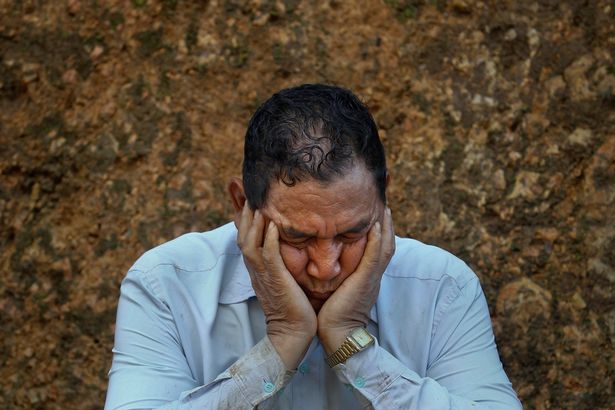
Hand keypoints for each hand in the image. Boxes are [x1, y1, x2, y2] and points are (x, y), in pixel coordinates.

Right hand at [236, 202, 316, 368]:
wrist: (293, 332)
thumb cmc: (293, 304)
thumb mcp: (283, 276)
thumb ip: (281, 259)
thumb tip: (287, 242)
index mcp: (257, 266)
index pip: (247, 235)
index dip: (248, 216)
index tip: (253, 196)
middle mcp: (255, 267)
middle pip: (244, 233)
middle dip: (247, 211)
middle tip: (252, 190)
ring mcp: (262, 273)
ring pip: (251, 241)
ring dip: (255, 220)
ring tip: (260, 200)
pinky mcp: (274, 278)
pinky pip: (268, 254)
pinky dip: (269, 238)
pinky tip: (274, 223)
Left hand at [317, 207, 394, 354]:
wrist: (338, 334)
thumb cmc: (333, 312)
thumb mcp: (337, 285)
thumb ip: (337, 270)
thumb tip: (325, 256)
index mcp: (367, 273)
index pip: (377, 244)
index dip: (379, 226)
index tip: (375, 207)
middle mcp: (373, 272)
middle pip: (386, 240)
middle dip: (386, 220)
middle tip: (383, 199)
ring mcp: (371, 276)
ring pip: (384, 245)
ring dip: (385, 224)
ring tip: (383, 204)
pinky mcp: (366, 281)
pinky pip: (375, 256)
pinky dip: (377, 240)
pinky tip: (376, 224)